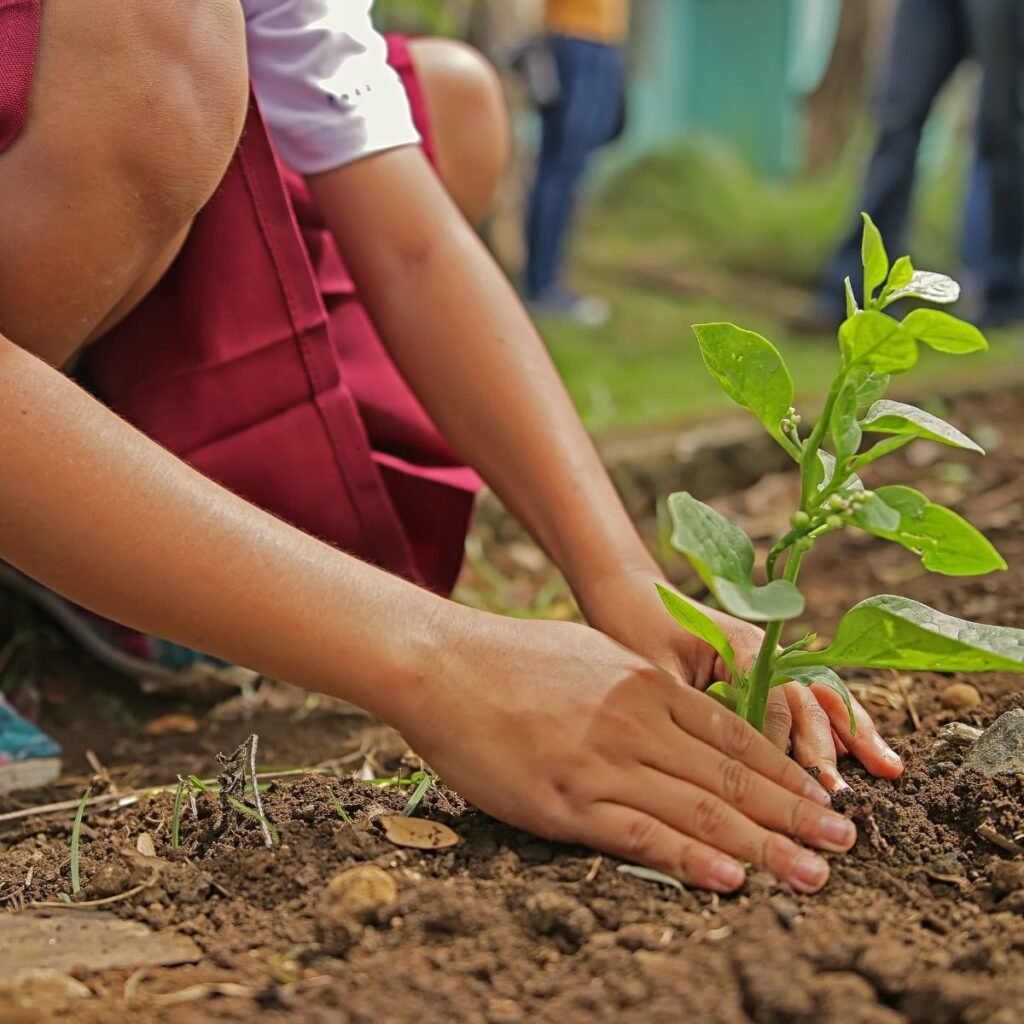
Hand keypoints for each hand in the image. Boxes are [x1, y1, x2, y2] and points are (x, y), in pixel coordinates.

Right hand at [394, 610, 857, 893]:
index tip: (823, 798)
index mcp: (647, 686)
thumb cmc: (514, 658)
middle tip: (845, 843)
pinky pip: (639, 834)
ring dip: (764, 845)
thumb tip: (678, 712)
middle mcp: (638, 724)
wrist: (444, 664)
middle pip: (732, 778)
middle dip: (795, 813)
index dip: (786, 772)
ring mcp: (604, 763)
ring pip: (699, 811)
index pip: (735, 737)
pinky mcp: (565, 800)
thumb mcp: (594, 656)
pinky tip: (730, 880)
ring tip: (813, 872)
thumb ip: (642, 689)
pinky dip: (689, 859)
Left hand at [579, 567, 903, 791]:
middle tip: (839, 795)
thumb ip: (691, 707)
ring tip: (889, 769)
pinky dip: (842, 725)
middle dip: (826, 748)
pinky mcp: (769, 673)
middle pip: (806, 701)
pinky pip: (812, 699)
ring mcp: (772, 660)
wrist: (631, 595)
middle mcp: (766, 651)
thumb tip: (715, 760)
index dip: (780, 746)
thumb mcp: (655, 671)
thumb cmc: (636, 630)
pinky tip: (872, 754)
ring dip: (853, 734)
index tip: (788, 787)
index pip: (772, 701)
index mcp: (740, 645)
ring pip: (821, 699)